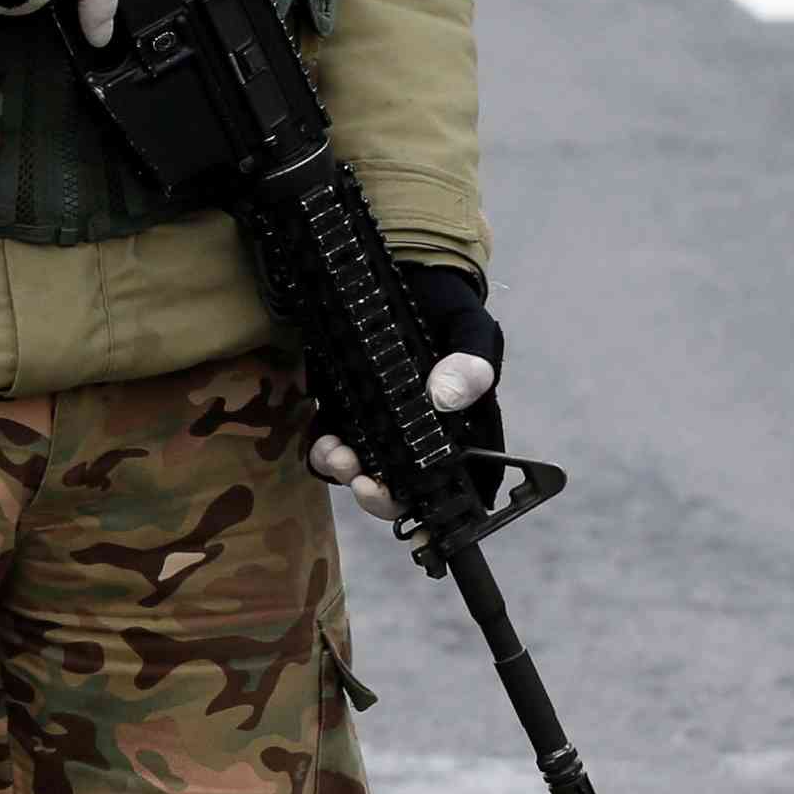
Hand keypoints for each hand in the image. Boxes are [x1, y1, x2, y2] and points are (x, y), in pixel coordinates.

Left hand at [307, 265, 504, 524]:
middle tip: (365, 484)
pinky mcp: (347, 406)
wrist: (406, 273)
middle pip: (406, 490)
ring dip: (350, 474)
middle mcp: (421, 436)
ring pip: (366, 471)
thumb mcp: (469, 327)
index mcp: (463, 429)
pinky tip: (323, 441)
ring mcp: (381, 423)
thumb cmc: (448, 307)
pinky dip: (326, 452)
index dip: (444, 512)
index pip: (461, 483)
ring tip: (338, 455)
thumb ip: (470, 362)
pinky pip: (335, 443)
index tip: (423, 520)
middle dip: (383, 498)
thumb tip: (447, 398)